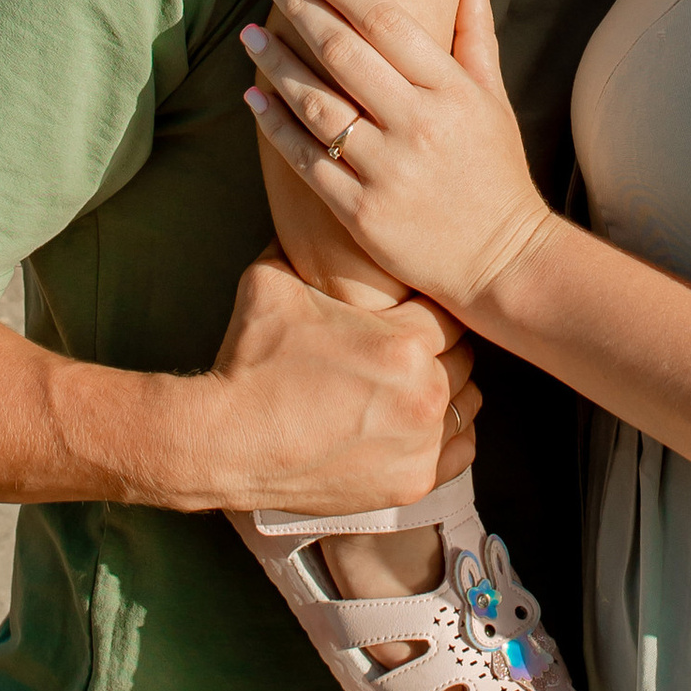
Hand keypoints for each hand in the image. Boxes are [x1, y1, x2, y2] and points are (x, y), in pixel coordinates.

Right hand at [201, 249, 479, 516]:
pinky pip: (460, 451)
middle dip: (438, 349)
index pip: (448, 313)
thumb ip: (305, 244)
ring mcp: (421, 444)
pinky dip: (446, 436)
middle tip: (404, 349)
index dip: (427, 309)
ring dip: (447, 390)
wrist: (225, 441)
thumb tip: (310, 207)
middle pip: (463, 357)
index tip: (408, 312)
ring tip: (411, 384)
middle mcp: (424, 393)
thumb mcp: (274, 281)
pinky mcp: (412, 483)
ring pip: (466, 402)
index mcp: (405, 342)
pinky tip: (419, 422)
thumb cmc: (250, 363)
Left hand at [241, 0, 556, 325]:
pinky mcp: (361, 212)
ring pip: (316, 104)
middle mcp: (418, 124)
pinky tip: (254, 97)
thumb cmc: (494, 170)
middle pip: (343, 52)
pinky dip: (275, 125)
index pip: (386, 20)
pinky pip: (306, 160)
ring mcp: (387, 170)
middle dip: (300, 8)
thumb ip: (476, 29)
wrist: (503, 260)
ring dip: (276, 63)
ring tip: (250, 34)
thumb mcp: (493, 96)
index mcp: (450, 89)